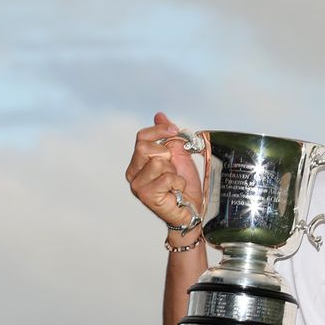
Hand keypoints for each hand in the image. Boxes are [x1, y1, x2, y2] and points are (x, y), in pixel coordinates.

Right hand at [125, 111, 203, 230]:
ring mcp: (137, 185)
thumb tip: (159, 115)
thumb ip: (168, 136)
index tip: (175, 131)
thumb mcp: (178, 154)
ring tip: (174, 183)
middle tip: (173, 169)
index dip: (159, 130)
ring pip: (158, 163)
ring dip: (174, 172)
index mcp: (137, 162)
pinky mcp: (145, 196)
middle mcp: (132, 173)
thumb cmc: (183, 184)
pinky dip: (177, 183)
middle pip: (145, 147)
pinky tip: (175, 192)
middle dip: (166, 155)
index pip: (141, 136)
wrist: (191, 209)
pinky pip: (166, 178)